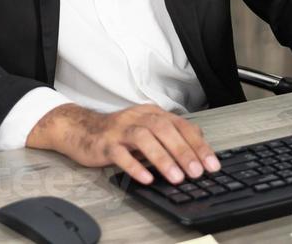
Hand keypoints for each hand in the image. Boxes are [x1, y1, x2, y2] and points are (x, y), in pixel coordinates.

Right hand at [27, 103, 220, 185]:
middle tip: (197, 171)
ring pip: (144, 139)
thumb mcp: (146, 129)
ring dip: (162, 158)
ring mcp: (120, 130)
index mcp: (151, 113)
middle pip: (164, 129)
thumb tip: (198, 146)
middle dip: (183, 151)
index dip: (198, 144)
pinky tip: (146, 178)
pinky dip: (134, 166)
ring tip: (176, 177)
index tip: (211, 164)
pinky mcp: (104, 144)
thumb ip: (170, 134)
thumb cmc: (118, 132)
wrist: (80, 129)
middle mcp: (137, 118)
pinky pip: (120, 154)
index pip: (180, 125)